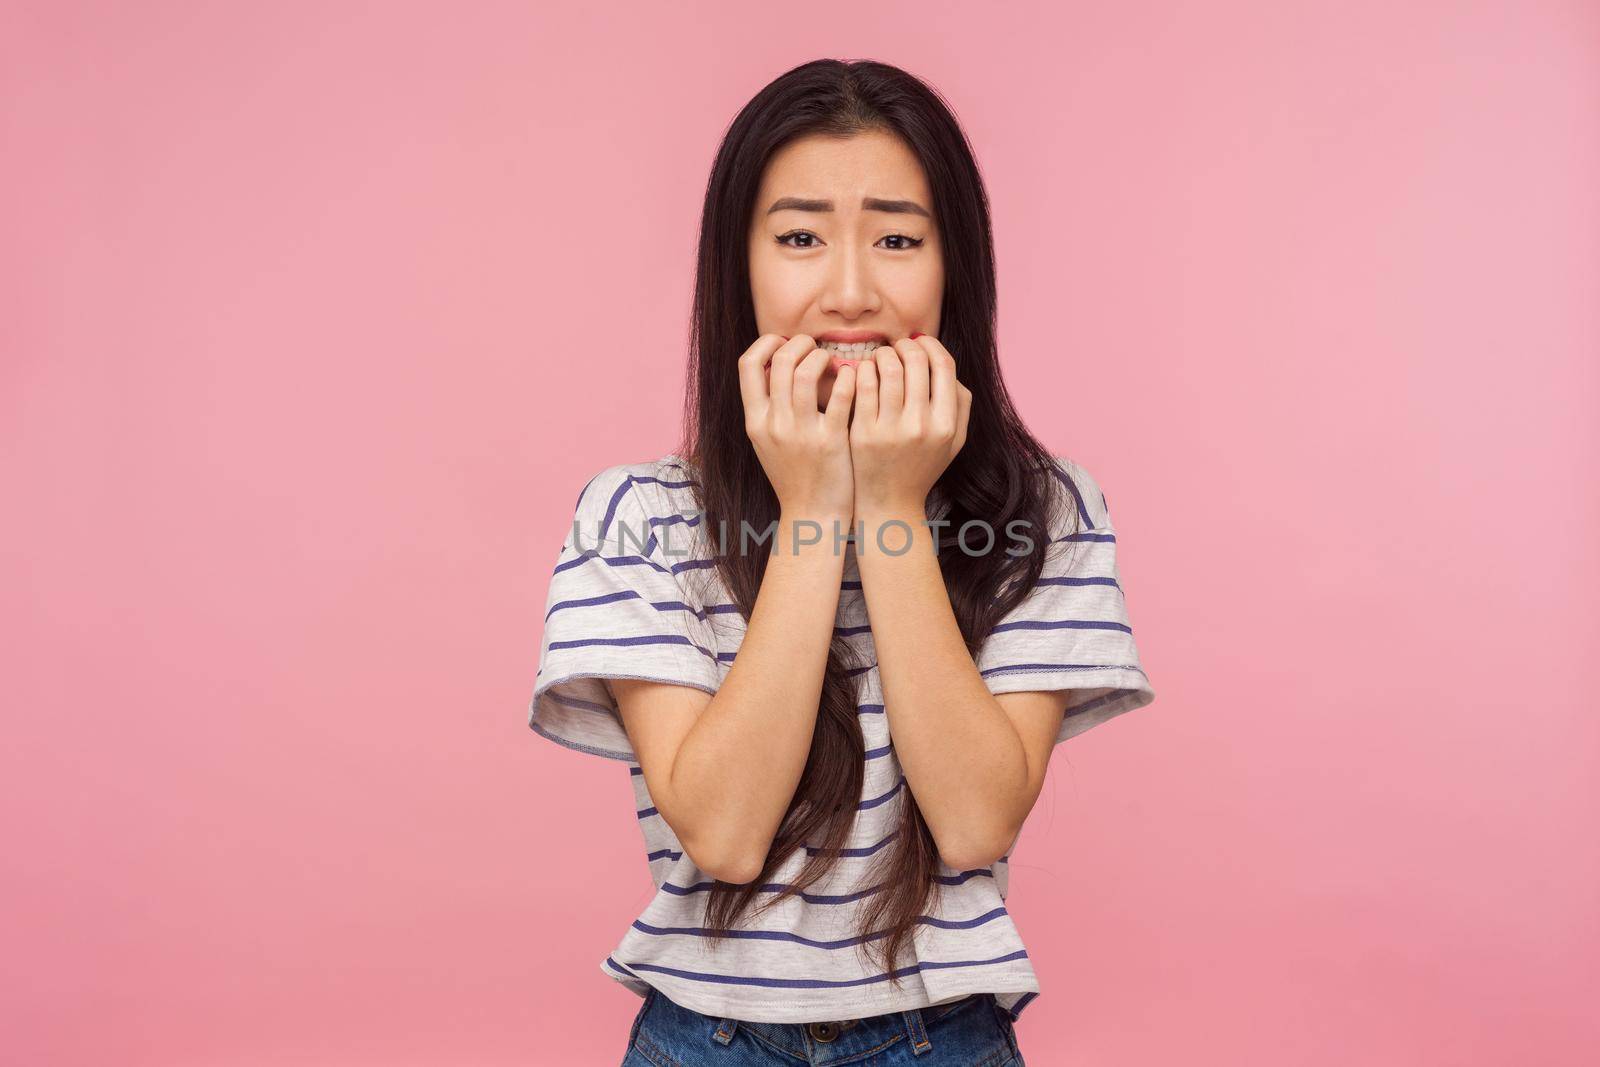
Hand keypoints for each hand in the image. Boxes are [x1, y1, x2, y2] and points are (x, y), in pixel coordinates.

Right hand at [739, 334, 857, 519]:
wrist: (812, 515)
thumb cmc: (794, 475)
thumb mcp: (768, 442)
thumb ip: (768, 407)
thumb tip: (777, 366)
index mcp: (755, 421)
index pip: (747, 364)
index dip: (766, 343)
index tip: (784, 343)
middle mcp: (773, 424)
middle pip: (779, 361)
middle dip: (800, 343)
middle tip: (815, 347)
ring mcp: (800, 433)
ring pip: (806, 371)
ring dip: (823, 356)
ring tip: (833, 361)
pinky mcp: (830, 441)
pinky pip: (840, 394)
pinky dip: (848, 378)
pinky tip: (853, 379)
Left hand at [848, 334, 969, 513]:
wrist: (889, 504)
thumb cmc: (922, 467)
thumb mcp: (953, 441)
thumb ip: (961, 404)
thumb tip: (946, 365)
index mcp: (946, 425)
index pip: (943, 365)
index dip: (930, 345)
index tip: (919, 343)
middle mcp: (921, 426)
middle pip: (915, 361)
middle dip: (904, 345)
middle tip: (896, 348)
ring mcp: (891, 429)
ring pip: (887, 368)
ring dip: (883, 354)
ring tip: (880, 358)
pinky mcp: (863, 433)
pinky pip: (863, 385)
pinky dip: (864, 370)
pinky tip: (864, 373)